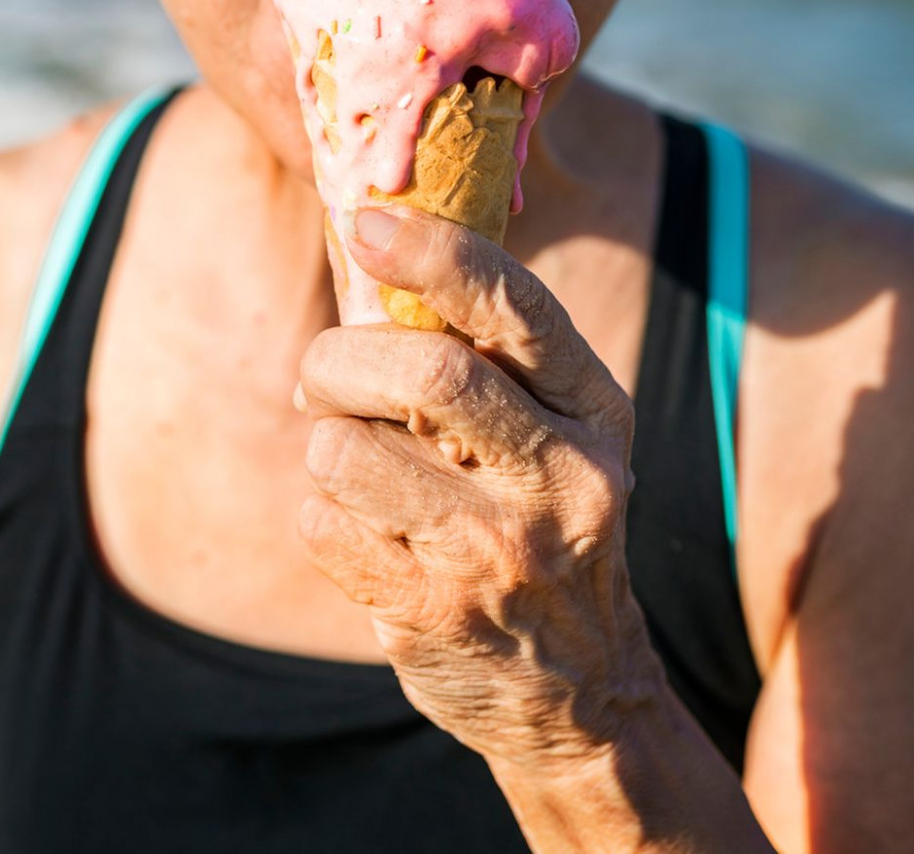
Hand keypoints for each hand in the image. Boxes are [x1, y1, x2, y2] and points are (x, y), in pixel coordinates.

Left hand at [296, 205, 665, 770]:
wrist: (582, 692)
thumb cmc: (542, 520)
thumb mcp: (555, 434)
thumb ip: (486, 358)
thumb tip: (368, 254)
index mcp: (594, 410)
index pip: (516, 306)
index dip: (435, 252)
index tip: (367, 221)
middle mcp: (564, 477)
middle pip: (424, 372)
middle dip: (338, 360)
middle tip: (322, 377)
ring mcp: (500, 552)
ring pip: (347, 451)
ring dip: (323, 445)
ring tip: (354, 466)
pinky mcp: (435, 613)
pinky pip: (321, 522)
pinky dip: (319, 510)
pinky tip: (366, 532)